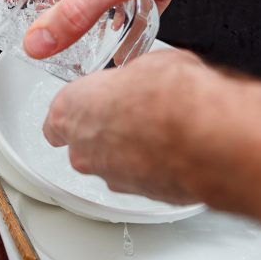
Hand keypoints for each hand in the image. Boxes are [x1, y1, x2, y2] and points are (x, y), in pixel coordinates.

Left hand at [43, 49, 220, 203]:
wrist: (204, 135)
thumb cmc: (170, 96)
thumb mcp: (149, 64)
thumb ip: (135, 77)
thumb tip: (149, 75)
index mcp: (72, 110)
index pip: (56, 119)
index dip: (77, 112)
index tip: (89, 106)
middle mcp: (83, 149)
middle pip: (84, 144)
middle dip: (108, 132)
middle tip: (135, 114)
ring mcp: (109, 176)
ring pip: (112, 165)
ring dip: (131, 152)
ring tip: (162, 132)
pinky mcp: (139, 195)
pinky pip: (141, 178)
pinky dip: (154, 168)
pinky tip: (175, 150)